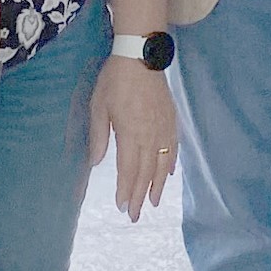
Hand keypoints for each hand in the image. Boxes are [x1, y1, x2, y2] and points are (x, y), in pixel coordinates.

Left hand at [88, 58, 177, 222]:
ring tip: (154, 202)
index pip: (129, 170)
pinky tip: (169, 174)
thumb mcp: (99, 106)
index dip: (126, 191)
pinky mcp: (171, 118)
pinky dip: (171, 164)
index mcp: (131, 133)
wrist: (141, 55)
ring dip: (157, 185)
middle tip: (136, 215)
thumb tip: (96, 163)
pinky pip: (173, 147)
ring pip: (162, 164)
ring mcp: (163, 127)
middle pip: (146, 172)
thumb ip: (99, 136)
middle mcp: (150, 135)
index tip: (123, 207)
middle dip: (141, 196)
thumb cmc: (115, 79)